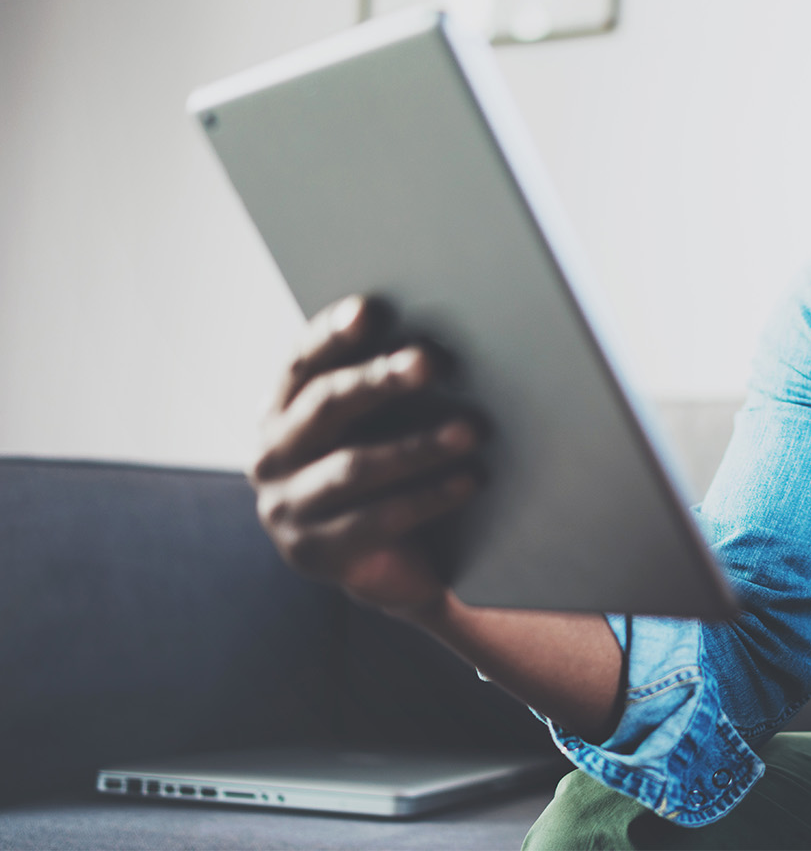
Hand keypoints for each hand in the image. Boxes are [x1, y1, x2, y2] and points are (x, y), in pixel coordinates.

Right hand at [249, 296, 482, 618]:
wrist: (394, 567)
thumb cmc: (395, 476)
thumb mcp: (384, 426)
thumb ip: (392, 387)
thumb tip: (440, 345)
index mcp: (282, 410)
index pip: (302, 361)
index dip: (333, 334)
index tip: (369, 309)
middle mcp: (271, 456)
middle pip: (326, 405)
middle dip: (380, 379)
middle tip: (430, 361)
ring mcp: (287, 508)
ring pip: (354, 466)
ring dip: (418, 445)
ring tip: (472, 429)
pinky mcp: (316, 553)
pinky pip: (378, 519)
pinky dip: (429, 496)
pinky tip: (470, 480)